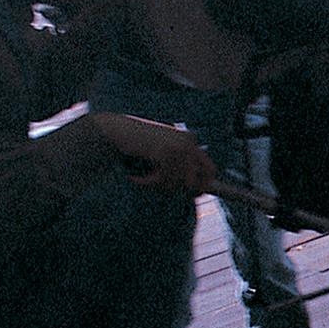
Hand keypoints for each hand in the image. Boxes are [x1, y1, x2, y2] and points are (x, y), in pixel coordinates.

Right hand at [88, 113, 216, 193]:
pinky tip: (137, 178)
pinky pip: (163, 180)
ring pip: (178, 183)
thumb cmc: (139, 147)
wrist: (118, 131)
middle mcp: (188, 141)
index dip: (202, 187)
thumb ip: (178, 168)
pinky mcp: (165, 152)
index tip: (192, 196)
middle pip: (195, 181)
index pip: (210, 169)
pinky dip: (149, 184)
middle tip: (160, 188)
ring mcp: (178, 146)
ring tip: (144, 180)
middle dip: (179, 190)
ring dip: (159, 187)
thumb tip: (195, 191)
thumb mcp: (164, 155)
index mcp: (190, 140)